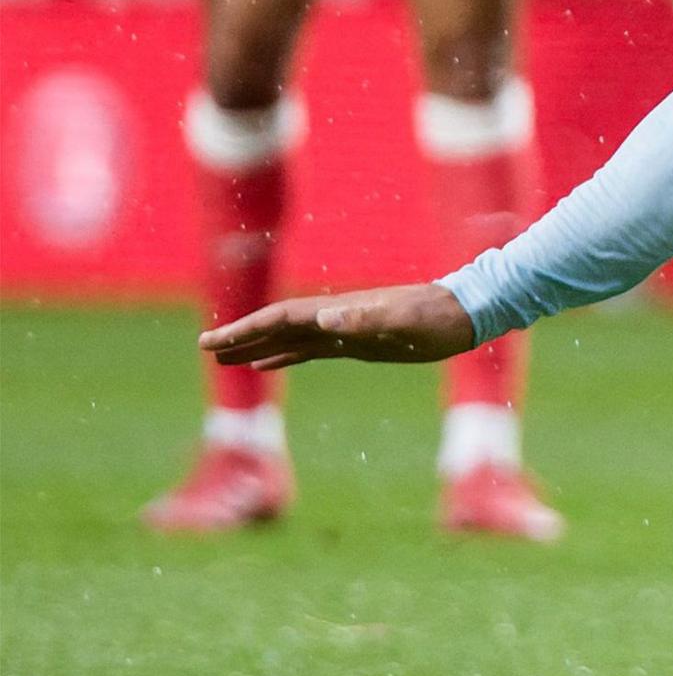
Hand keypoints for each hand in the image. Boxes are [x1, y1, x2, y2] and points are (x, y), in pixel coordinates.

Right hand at [203, 282, 477, 370]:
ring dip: (257, 347)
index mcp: (339, 311)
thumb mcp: (404, 321)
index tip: (212, 341)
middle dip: (240, 337)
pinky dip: (285, 356)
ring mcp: (345, 330)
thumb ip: (366, 318)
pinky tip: (268, 364)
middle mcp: (336, 318)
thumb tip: (323, 317)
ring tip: (224, 360)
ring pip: (290, 339)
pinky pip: (312, 350)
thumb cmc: (437, 318)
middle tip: (203, 349)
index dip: (245, 329)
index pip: (281, 318)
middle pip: (277, 326)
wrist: (466, 315)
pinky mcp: (358, 343)